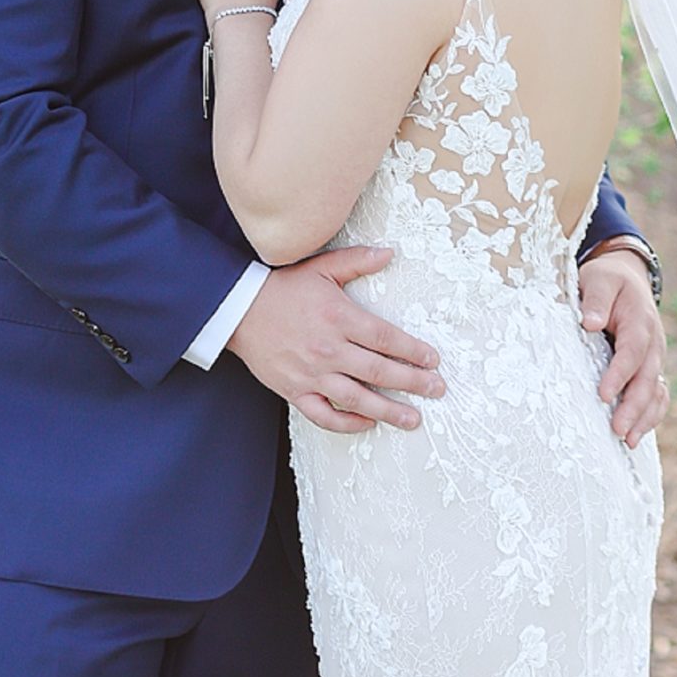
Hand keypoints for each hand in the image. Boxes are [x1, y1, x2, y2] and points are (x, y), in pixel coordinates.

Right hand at [227, 246, 446, 435]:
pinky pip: (325, 415)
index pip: (385, 338)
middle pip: (378, 371)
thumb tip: (389, 253)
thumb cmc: (284, 287)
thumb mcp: (322, 266)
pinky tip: (368, 423)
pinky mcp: (295, 392)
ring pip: (357, 399)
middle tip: (437, 390)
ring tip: (413, 418)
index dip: (412, 351)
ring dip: (388, 410)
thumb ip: (357, 261)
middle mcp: (328, 349)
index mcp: (339, 317)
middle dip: (412, 382)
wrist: (239, 309)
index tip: (433, 360)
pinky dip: (348, 424)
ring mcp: (311, 374)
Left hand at [579, 245, 668, 446]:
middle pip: (647, 378)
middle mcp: (653, 343)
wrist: (627, 277)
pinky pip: (657, 394)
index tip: (602, 394)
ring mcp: (655, 357)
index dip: (619, 374)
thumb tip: (590, 323)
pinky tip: (636, 433)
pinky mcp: (651, 368)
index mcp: (640, 320)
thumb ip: (596, 300)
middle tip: (617, 430)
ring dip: (644, 417)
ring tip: (628, 441)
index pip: (632, 351)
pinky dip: (651, 415)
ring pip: (656, 391)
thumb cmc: (608, 280)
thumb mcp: (599, 279)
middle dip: (634, 406)